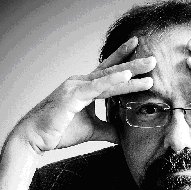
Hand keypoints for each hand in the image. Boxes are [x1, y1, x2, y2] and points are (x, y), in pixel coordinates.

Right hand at [13, 36, 155, 151]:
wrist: (37, 138)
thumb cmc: (60, 131)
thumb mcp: (92, 131)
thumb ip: (108, 129)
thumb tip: (123, 135)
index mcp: (84, 87)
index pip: (107, 71)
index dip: (122, 60)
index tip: (137, 49)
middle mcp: (81, 83)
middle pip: (112, 71)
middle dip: (133, 65)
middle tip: (153, 60)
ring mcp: (77, 87)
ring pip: (108, 77)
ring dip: (130, 72)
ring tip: (149, 67)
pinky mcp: (73, 96)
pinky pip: (97, 87)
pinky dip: (112, 81)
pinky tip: (127, 76)